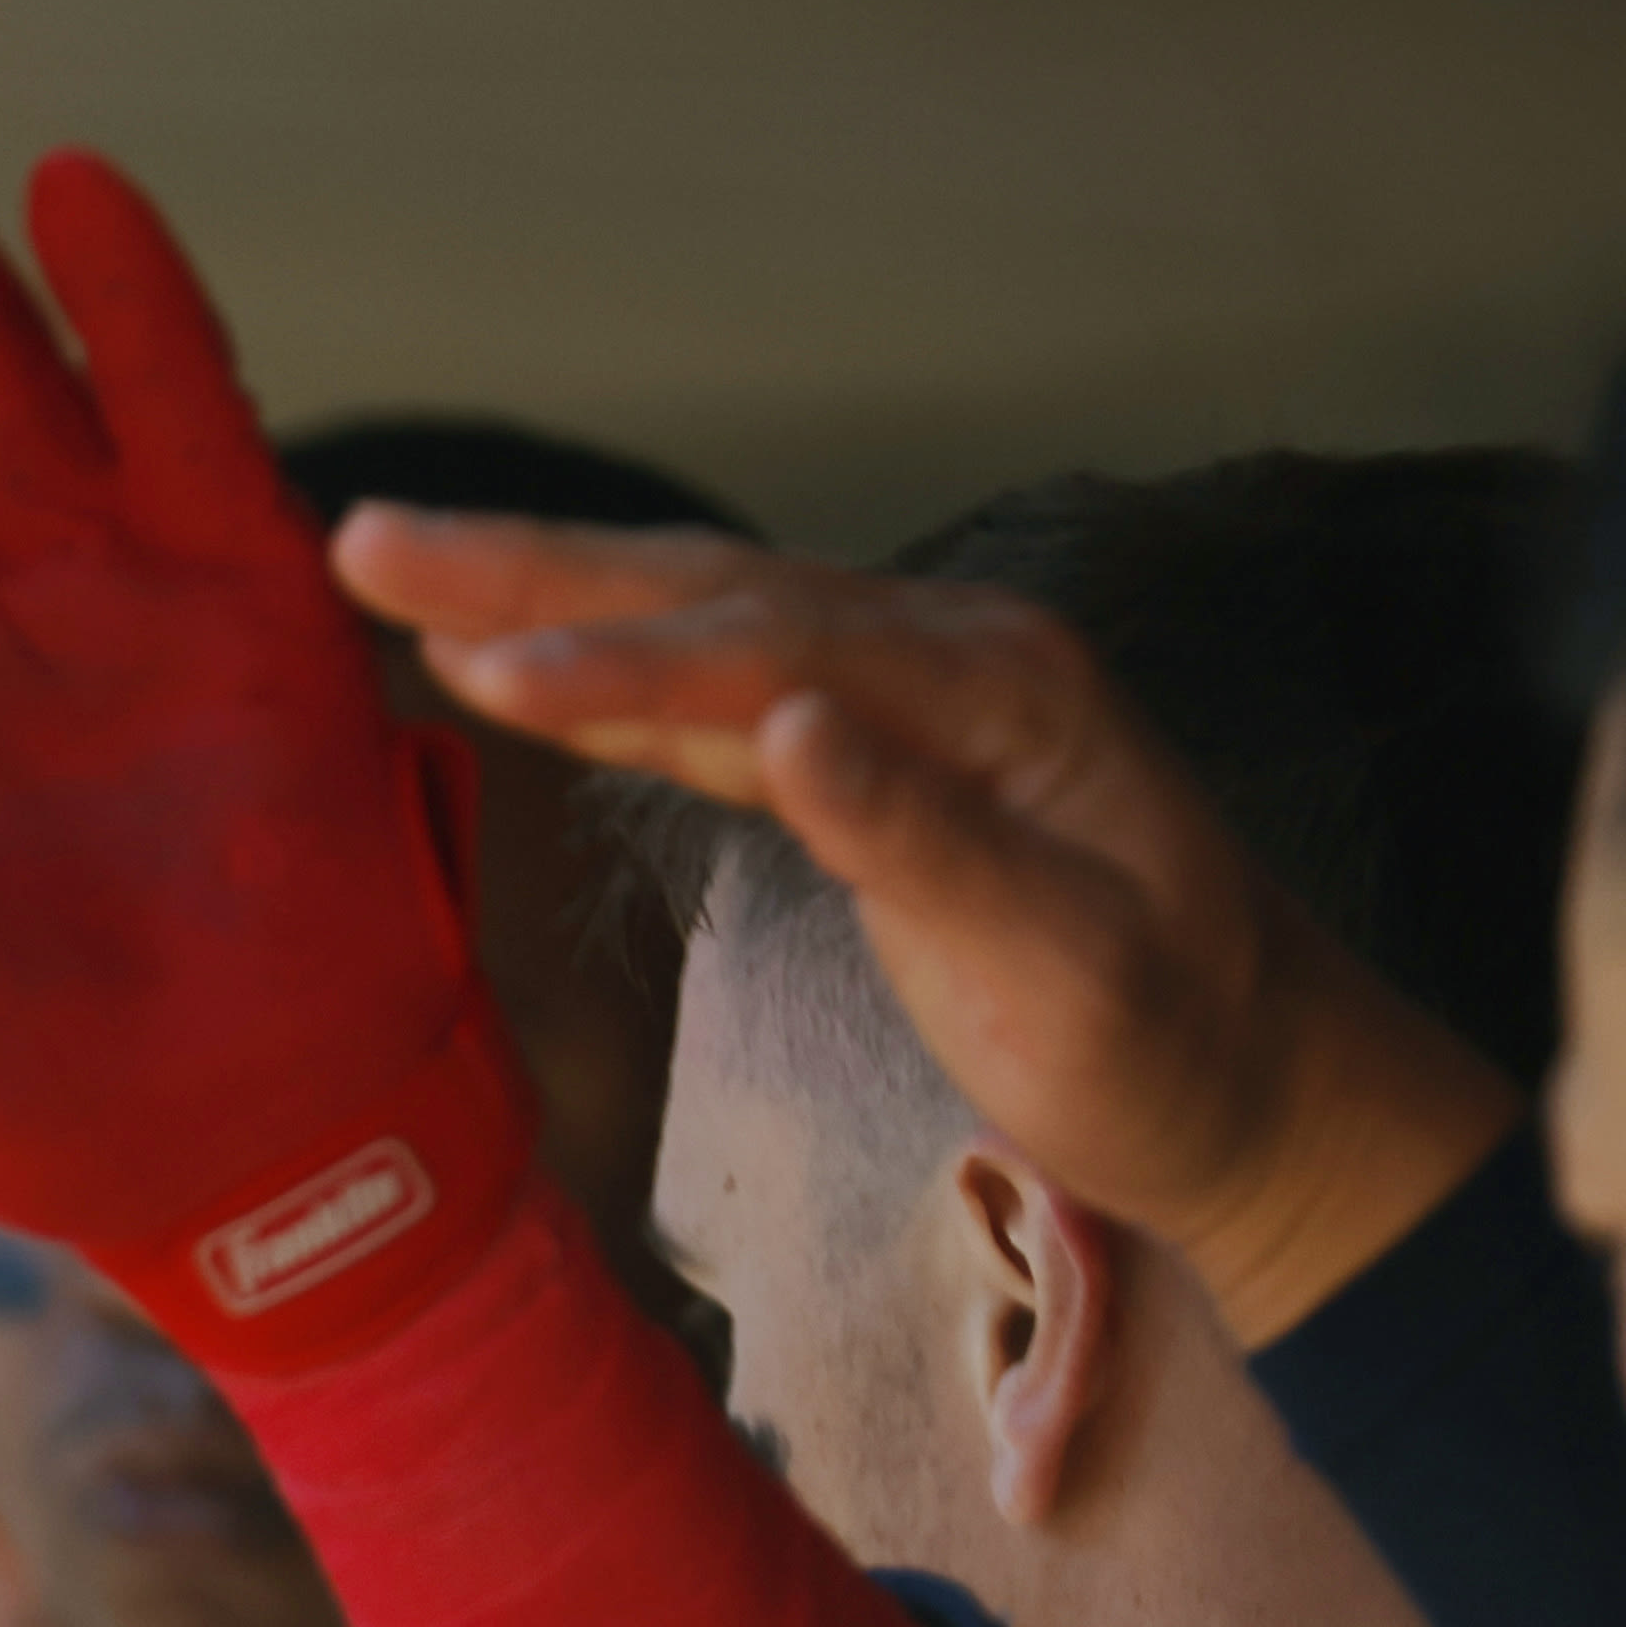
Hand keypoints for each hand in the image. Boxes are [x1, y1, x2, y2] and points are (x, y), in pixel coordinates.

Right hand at [330, 507, 1521, 1342]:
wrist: (1259, 1087)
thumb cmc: (1168, 1045)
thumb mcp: (1063, 961)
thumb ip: (921, 836)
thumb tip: (792, 728)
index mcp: (996, 691)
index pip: (773, 649)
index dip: (622, 661)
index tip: (478, 670)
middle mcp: (945, 661)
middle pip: (711, 589)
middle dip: (531, 569)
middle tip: (368, 538)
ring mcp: (905, 703)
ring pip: (697, 624)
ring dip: (540, 600)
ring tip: (392, 571)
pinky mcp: (869, 762)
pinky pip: (710, 694)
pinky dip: (601, 676)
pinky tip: (505, 665)